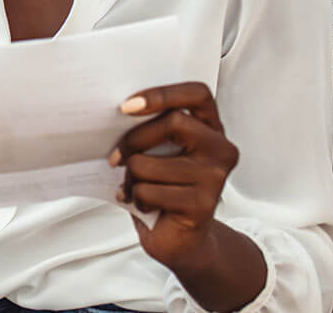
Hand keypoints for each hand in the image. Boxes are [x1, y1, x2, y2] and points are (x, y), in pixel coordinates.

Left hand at [112, 82, 242, 270]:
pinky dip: (135, 198)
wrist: (180, 238)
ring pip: (149, 162)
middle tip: (115, 157)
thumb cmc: (163, 186)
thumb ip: (152, 129)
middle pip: (172, 122)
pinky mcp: (202, 205)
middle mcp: (221, 149)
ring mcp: (215, 178)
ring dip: (130, 177)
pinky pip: (149, 191)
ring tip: (134, 186)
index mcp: (211, 128)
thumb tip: (112, 113)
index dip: (163, 94)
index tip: (127, 106)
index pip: (198, 94)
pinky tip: (142, 204)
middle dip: (133, 139)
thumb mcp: (159, 151)